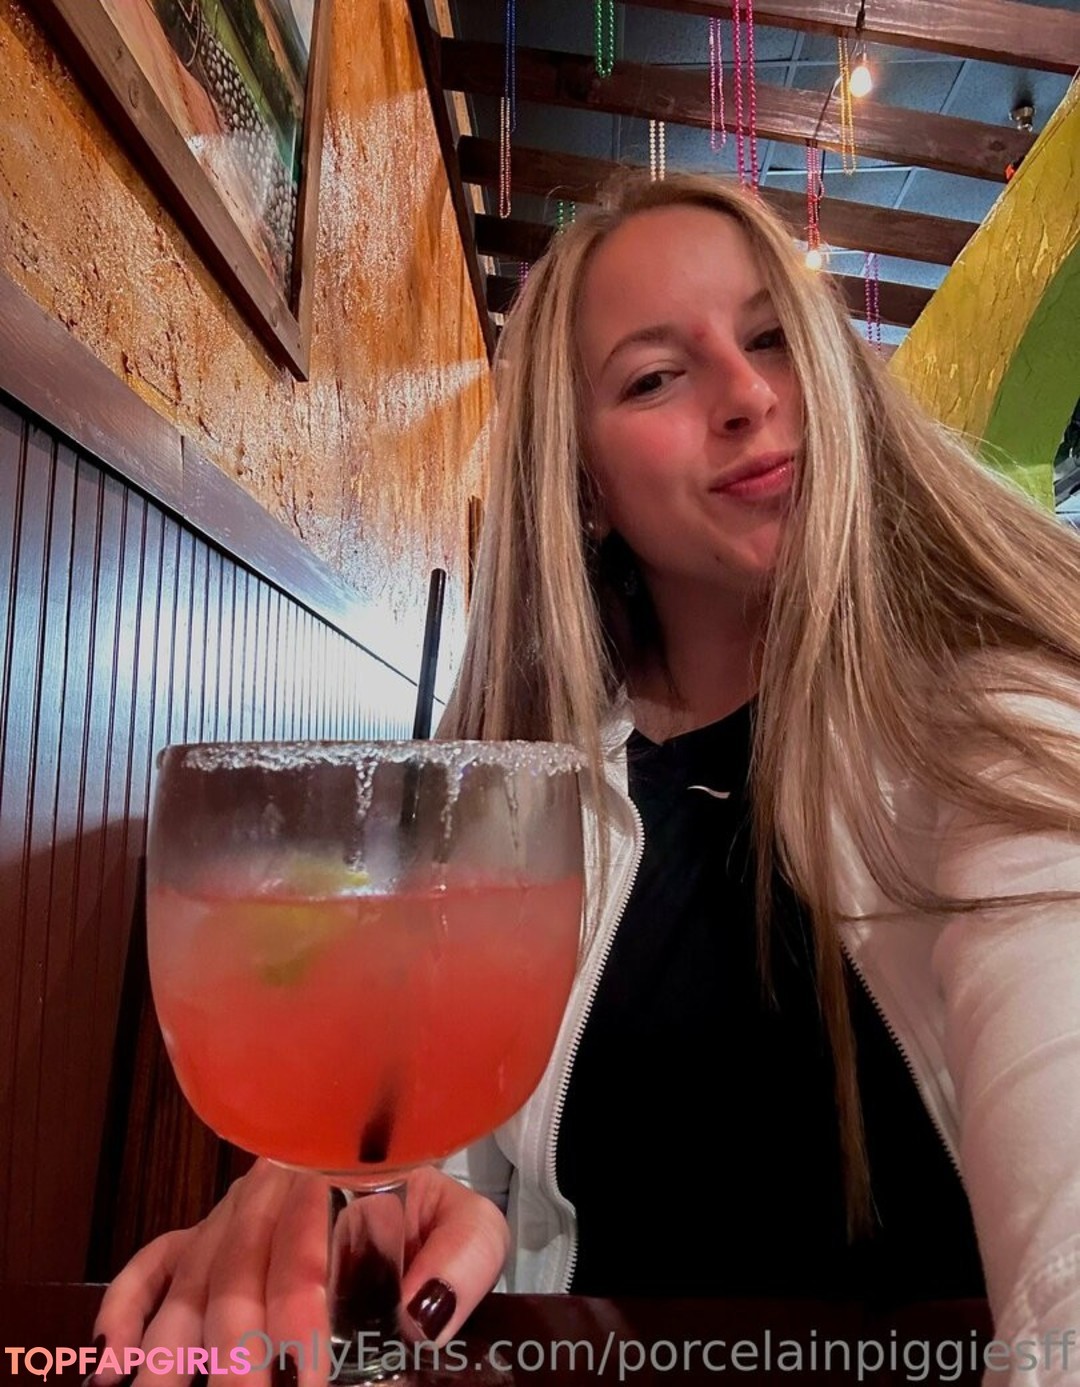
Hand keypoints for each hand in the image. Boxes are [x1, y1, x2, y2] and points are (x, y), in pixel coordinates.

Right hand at [92, 1160, 508, 1386]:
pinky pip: (152, 1264)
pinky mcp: (203, 1239)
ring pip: (189, 1280)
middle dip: (236, 1353)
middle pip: (237, 1273)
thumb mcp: (470, 1224)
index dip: (298, 1311)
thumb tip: (422, 1316)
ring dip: (174, 1350)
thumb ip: (460, 1259)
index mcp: (338, 1180)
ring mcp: (231, 1217)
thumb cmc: (430, 1212)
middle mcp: (273, 1195)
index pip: (304, 1244)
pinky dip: (125, 1308)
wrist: (399, 1166)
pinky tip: (116, 1365)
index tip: (308, 1376)